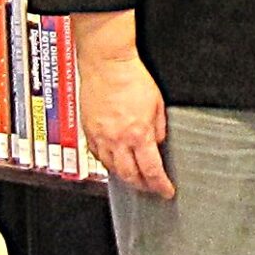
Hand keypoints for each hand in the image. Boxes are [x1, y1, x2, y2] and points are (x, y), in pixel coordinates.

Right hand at [78, 48, 173, 197]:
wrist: (106, 64)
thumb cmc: (131, 78)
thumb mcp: (157, 104)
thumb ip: (158, 127)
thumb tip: (157, 143)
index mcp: (138, 134)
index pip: (151, 170)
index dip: (160, 185)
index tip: (165, 191)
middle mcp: (117, 139)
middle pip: (129, 175)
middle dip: (142, 186)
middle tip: (150, 188)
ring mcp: (100, 137)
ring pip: (112, 168)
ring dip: (124, 177)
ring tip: (133, 179)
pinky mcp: (88, 130)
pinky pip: (97, 155)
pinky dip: (108, 163)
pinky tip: (114, 162)